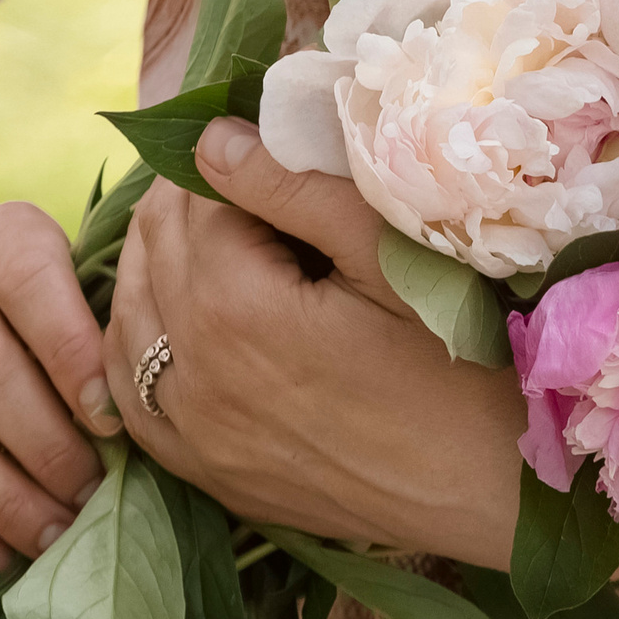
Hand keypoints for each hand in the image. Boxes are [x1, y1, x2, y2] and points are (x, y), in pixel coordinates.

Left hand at [106, 118, 525, 569]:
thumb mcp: (385, 253)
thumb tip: (213, 137)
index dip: (227, 156)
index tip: (266, 141)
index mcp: (234, 309)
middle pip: (153, 249)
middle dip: (186, 198)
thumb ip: (291, 187)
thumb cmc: (457, 355)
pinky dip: (136, 343)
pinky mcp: (207, 475)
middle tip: (244, 174)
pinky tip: (170, 316)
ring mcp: (192, 435)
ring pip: (125, 319)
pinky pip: (130, 400)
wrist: (493, 481)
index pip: (196, 198)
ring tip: (212, 231)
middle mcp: (192, 374)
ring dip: (153, 262)